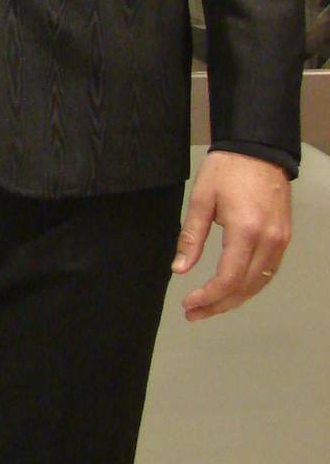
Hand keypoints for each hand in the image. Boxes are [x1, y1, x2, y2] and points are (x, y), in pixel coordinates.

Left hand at [171, 150, 291, 318]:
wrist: (259, 150)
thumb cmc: (227, 170)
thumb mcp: (201, 200)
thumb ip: (191, 237)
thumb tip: (180, 269)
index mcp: (246, 231)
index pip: (228, 278)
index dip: (208, 297)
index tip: (188, 304)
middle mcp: (269, 241)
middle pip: (245, 287)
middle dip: (218, 305)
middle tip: (193, 313)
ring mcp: (280, 240)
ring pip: (259, 283)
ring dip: (234, 299)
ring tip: (208, 306)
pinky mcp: (284, 237)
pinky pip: (268, 271)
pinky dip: (249, 285)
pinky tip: (231, 290)